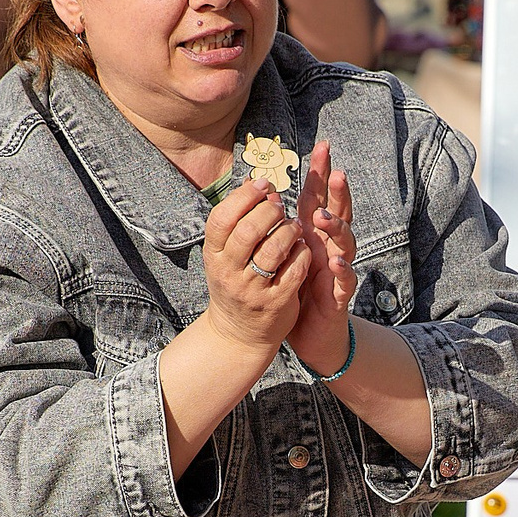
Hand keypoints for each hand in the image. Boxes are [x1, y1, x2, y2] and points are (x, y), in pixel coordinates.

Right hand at [199, 180, 308, 355]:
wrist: (238, 334)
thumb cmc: (235, 282)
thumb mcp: (225, 254)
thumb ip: (237, 222)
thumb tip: (255, 182)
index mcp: (214, 255)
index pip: (222, 218)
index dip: (244, 197)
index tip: (263, 186)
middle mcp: (229, 273)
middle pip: (249, 231)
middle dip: (270, 212)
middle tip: (281, 205)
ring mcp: (252, 290)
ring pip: (274, 250)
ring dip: (289, 231)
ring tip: (295, 226)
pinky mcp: (276, 304)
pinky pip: (294, 271)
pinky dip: (302, 255)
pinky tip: (303, 248)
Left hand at [286, 138, 359, 372]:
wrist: (311, 333)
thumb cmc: (297, 289)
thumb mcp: (285, 254)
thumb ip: (281, 225)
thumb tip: (266, 191)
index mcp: (313, 236)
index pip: (318, 198)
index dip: (321, 173)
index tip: (322, 146)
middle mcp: (328, 247)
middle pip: (338, 213)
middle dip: (338, 193)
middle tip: (336, 172)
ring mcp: (336, 269)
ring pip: (344, 243)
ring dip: (337, 229)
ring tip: (325, 217)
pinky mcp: (338, 295)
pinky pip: (344, 280)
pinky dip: (342, 270)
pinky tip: (335, 261)